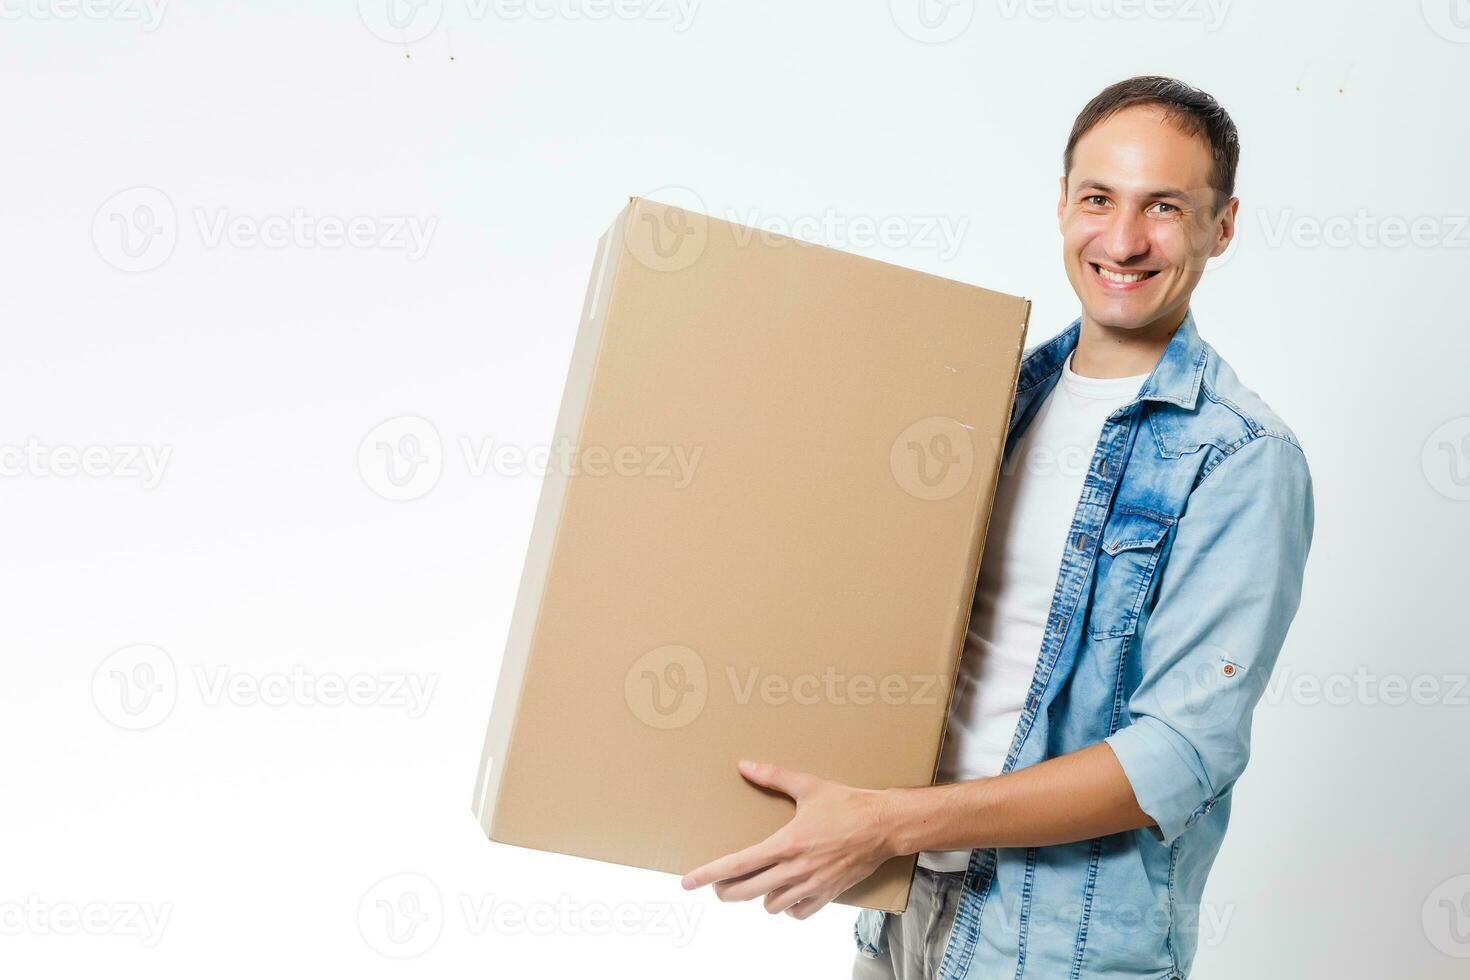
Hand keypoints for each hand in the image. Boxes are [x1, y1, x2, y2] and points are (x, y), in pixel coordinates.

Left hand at [679, 759, 895, 918]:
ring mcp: (811, 886)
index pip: (737, 864)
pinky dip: (788, 907)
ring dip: (759, 896)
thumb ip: (773, 776)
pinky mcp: (827, 895)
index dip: (708, 874)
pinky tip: (787, 894)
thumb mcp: (808, 786)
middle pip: (746, 891)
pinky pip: (797, 913)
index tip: (688, 881)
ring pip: (770, 905)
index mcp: (785, 843)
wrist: (884, 825)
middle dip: (726, 891)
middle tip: (718, 885)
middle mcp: (794, 869)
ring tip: (758, 883)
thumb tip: (744, 765)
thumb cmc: (847, 804)